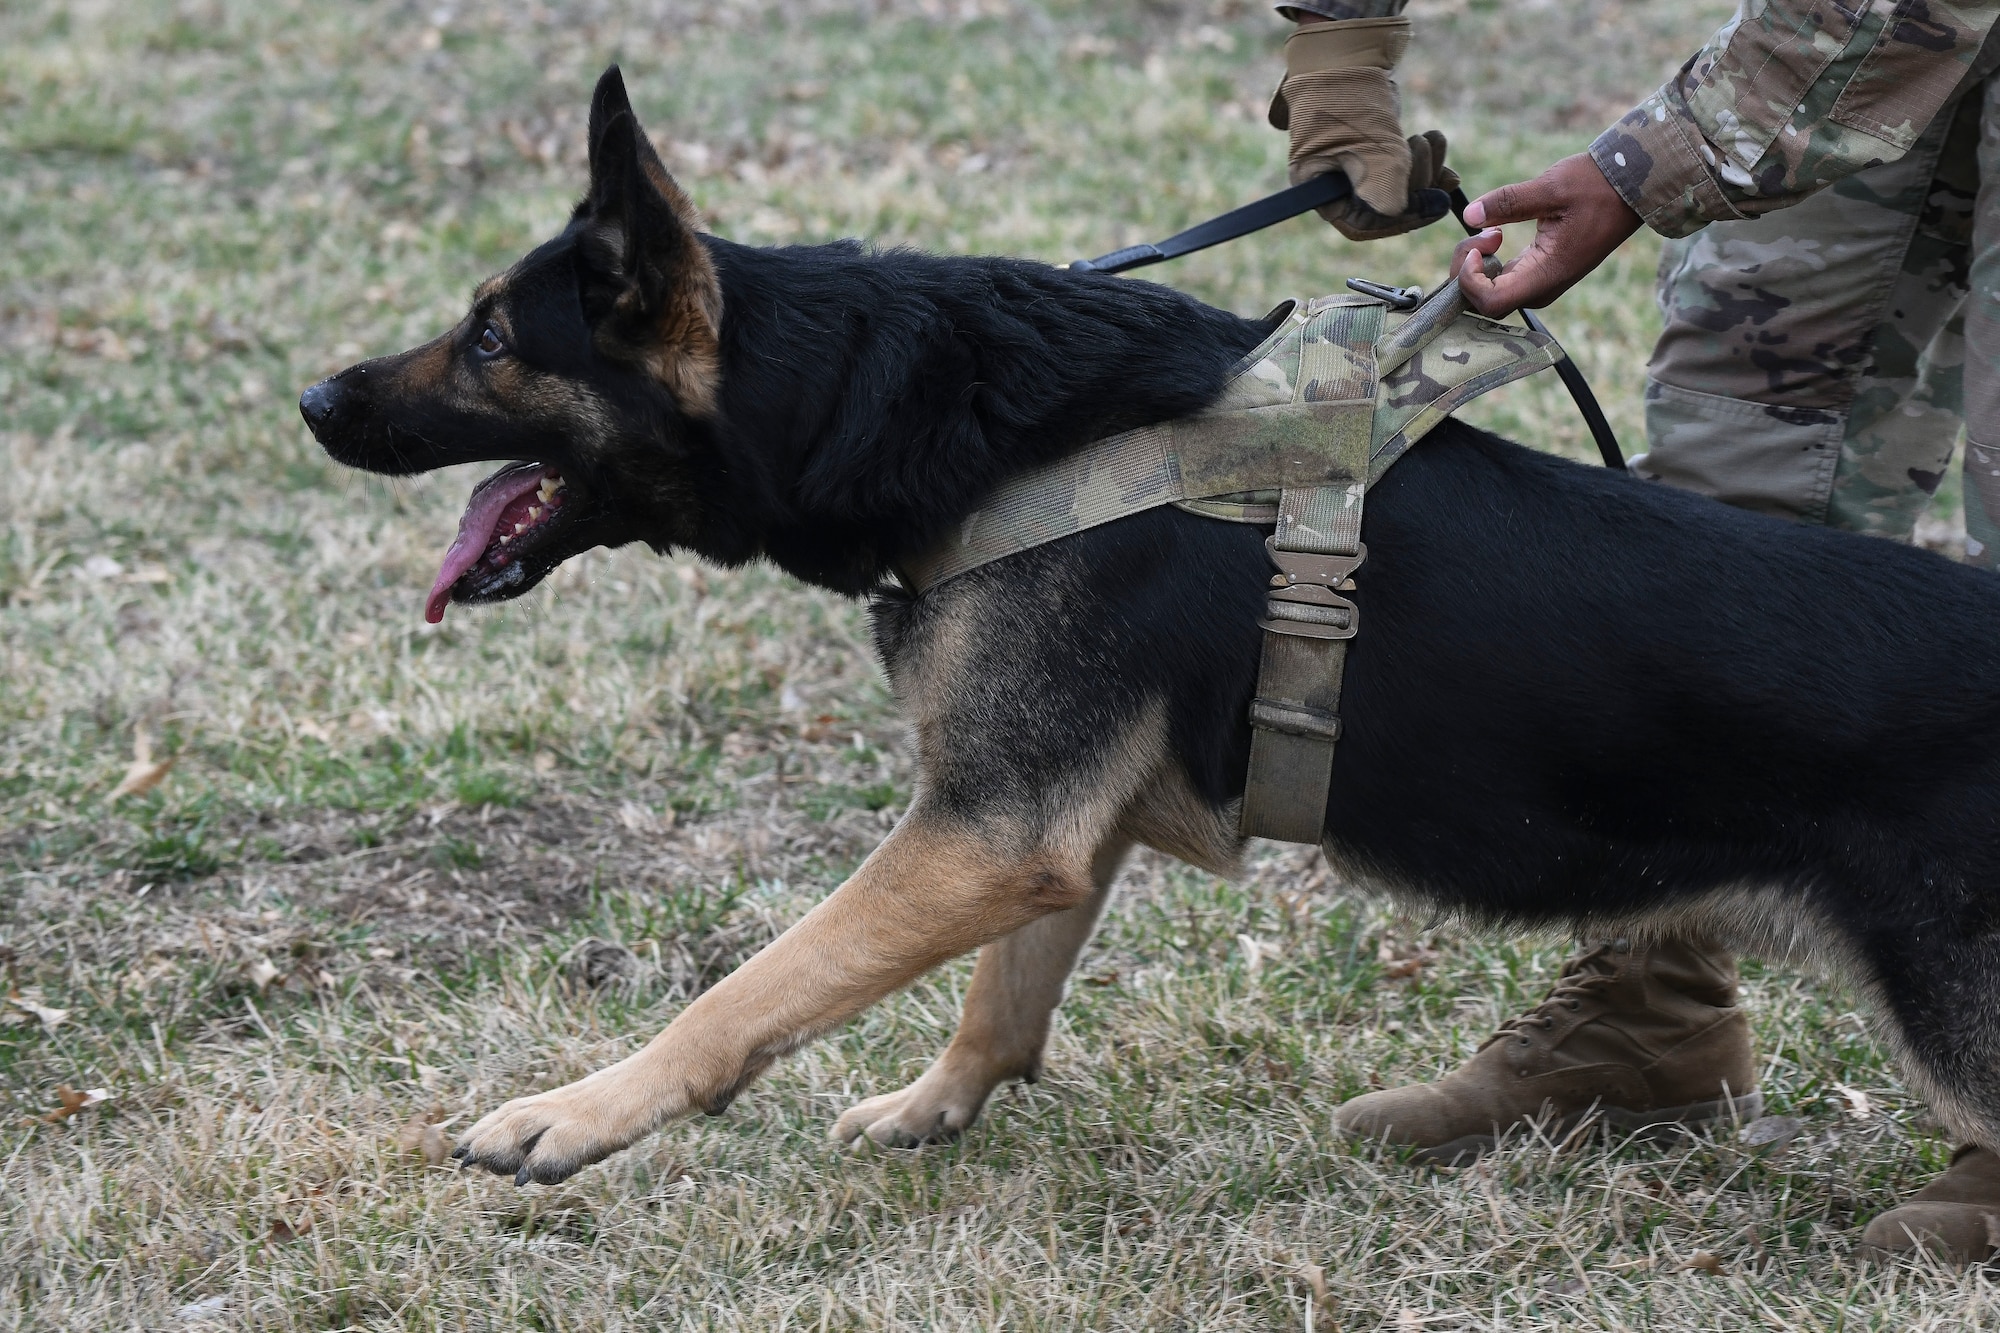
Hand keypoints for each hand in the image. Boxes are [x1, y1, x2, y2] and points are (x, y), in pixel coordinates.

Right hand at [1269, 16, 1453, 241]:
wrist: (1343, 58)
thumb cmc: (1345, 101)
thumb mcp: (1366, 145)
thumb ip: (1383, 184)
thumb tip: (1401, 214)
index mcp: (1321, 192)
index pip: (1362, 225)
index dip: (1399, 221)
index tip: (1431, 205)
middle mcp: (1338, 188)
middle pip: (1387, 209)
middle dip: (1418, 186)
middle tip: (1429, 156)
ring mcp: (1359, 170)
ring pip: (1403, 189)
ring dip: (1427, 169)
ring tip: (1430, 138)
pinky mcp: (1378, 154)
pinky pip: (1409, 170)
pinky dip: (1428, 160)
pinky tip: (1436, 142)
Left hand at [1452, 153, 1641, 314]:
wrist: (1629, 187)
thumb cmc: (1596, 185)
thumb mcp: (1552, 187)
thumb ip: (1508, 202)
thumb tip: (1469, 214)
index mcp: (1548, 274)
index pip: (1491, 303)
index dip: (1471, 282)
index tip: (1479, 246)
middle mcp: (1542, 287)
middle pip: (1485, 303)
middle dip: (1469, 273)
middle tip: (1484, 235)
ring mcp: (1540, 282)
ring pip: (1491, 293)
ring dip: (1478, 267)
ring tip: (1493, 232)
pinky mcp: (1538, 271)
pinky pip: (1502, 281)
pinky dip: (1489, 262)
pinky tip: (1496, 235)